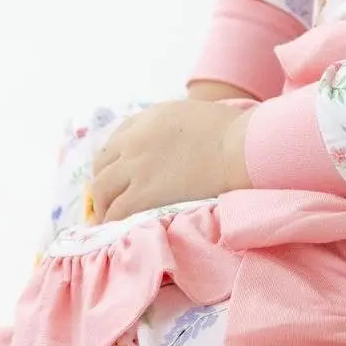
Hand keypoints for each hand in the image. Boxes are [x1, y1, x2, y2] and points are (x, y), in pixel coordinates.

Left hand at [89, 98, 250, 223]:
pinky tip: (119, 230)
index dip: (116, 158)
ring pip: (103, 189)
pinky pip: (116, 211)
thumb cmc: (236, 133)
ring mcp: (136, 167)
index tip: (120, 173)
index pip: (118, 137)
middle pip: (103, 164)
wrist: (242, 150)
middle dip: (106, 181)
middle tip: (112, 198)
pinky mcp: (143, 193)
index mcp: (151, 116)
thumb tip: (177, 143)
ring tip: (112, 219)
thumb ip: (176, 128)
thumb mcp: (196, 115)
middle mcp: (136, 139)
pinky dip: (113, 221)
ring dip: (105, 204)